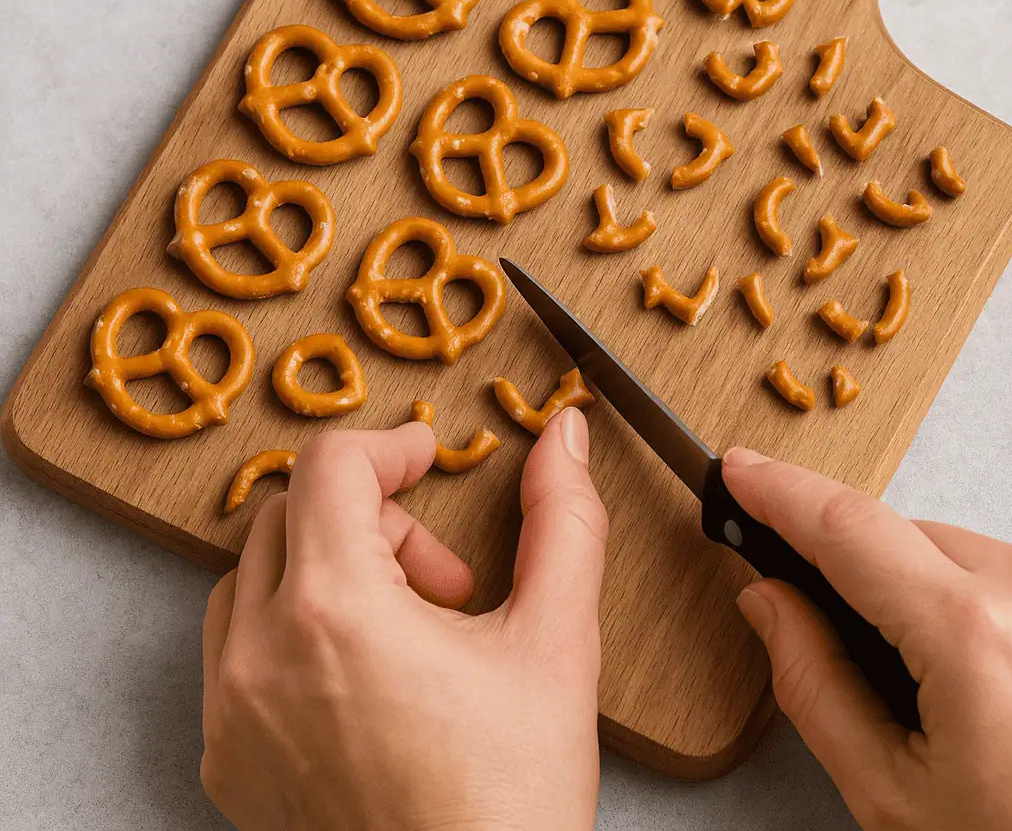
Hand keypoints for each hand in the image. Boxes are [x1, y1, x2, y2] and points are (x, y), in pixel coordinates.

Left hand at [201, 408, 606, 830]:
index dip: (389, 445)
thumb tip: (565, 438)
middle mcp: (261, 657)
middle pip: (292, 511)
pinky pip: (237, 644)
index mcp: (336, 614)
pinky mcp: (227, 758)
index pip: (329, 467)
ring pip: (254, 572)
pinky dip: (293, 625)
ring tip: (402, 625)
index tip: (427, 458)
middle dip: (373, 517)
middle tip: (440, 579)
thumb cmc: (512, 801)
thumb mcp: (557, 644)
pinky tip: (361, 673)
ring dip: (328, 567)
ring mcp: (233, 713)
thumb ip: (565, 522)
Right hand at [724, 448, 1011, 830]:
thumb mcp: (892, 794)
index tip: (737, 471)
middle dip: (844, 565)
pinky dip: (953, 598)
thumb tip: (766, 599)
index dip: (780, 491)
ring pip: (942, 549)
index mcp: (969, 635)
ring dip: (907, 585)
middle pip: (893, 535)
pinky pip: (987, 570)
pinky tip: (965, 671)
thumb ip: (813, 686)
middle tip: (815, 621)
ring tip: (922, 679)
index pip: (846, 528)